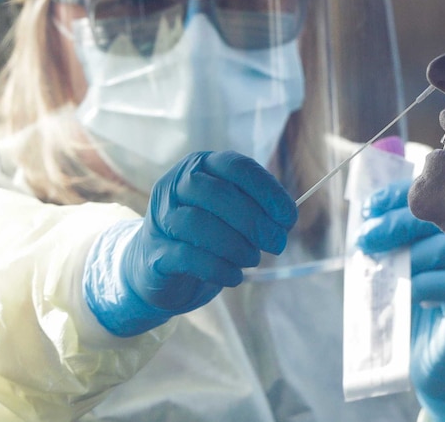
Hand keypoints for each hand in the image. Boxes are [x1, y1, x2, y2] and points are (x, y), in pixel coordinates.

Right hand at [85, 151, 296, 336]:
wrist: (158, 269)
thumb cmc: (206, 235)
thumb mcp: (232, 214)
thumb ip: (258, 210)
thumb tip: (284, 221)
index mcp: (201, 166)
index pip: (237, 167)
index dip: (267, 191)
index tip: (289, 218)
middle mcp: (176, 185)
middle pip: (217, 193)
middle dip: (254, 221)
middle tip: (277, 244)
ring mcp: (161, 217)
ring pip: (199, 223)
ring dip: (236, 245)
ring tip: (253, 259)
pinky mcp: (155, 253)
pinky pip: (188, 256)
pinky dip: (218, 268)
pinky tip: (235, 277)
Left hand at [358, 180, 444, 421]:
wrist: (429, 366)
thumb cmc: (411, 316)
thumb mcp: (393, 273)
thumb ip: (386, 246)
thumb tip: (366, 221)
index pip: (427, 203)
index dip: (396, 197)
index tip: (369, 208)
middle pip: (436, 219)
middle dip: (395, 222)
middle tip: (366, 236)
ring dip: (407, 253)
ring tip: (382, 267)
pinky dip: (422, 283)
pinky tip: (404, 291)